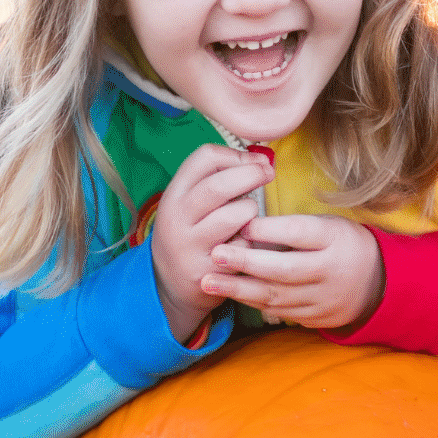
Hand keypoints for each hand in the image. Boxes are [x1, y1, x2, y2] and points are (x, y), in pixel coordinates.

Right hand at [150, 145, 272, 342]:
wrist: (169, 283)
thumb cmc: (192, 232)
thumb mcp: (192, 202)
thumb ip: (220, 178)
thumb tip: (264, 160)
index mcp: (173, 194)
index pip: (204, 158)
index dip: (237, 154)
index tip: (256, 161)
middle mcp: (176, 218)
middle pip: (218, 185)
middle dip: (251, 174)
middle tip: (268, 174)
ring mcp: (190, 247)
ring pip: (234, 216)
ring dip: (251, 210)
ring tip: (248, 215)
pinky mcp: (208, 272)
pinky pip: (243, 249)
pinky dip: (250, 242)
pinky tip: (243, 244)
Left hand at [205, 214, 386, 329]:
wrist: (377, 283)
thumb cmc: (342, 244)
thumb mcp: (328, 225)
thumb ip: (294, 227)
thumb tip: (246, 227)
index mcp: (335, 239)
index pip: (300, 233)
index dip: (269, 230)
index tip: (241, 224)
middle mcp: (331, 271)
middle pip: (285, 269)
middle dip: (246, 263)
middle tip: (216, 254)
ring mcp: (324, 298)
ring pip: (277, 295)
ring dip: (239, 289)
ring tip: (208, 281)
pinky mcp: (316, 317)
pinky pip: (280, 311)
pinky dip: (253, 303)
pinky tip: (231, 294)